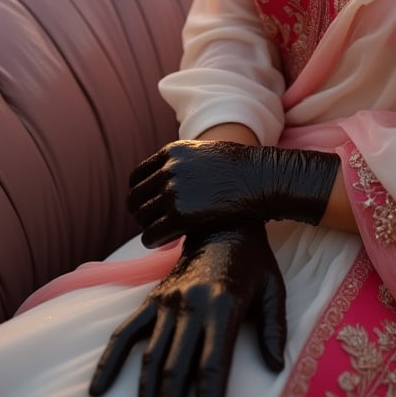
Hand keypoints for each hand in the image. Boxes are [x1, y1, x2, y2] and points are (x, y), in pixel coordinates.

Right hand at [89, 222, 285, 396]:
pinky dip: (110, 362)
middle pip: (175, 370)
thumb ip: (275, 326)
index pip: (213, 367)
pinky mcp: (151, 299)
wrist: (220, 219)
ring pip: (150, 360)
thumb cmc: (253, 260)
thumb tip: (275, 367)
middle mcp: (191, 307)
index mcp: (224, 306)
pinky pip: (125, 333)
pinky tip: (97, 391)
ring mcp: (166, 303)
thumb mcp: (273, 287)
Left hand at [128, 140, 339, 248]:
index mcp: (172, 152)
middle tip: (152, 224)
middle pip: (135, 198)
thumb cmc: (239, 169)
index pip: (136, 177)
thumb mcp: (205, 153)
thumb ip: (182, 163)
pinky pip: (151, 235)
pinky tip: (164, 244)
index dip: (138, 195)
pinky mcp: (180, 215)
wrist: (260, 179)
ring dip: (148, 228)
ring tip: (161, 234)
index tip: (146, 206)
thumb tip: (164, 180)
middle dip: (141, 213)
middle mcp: (168, 169)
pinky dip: (154, 242)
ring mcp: (173, 191)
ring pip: (142, 218)